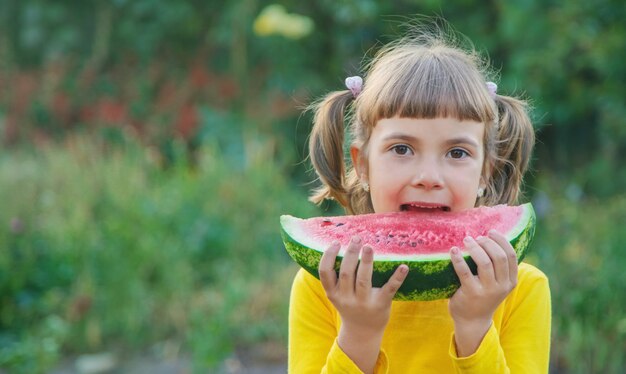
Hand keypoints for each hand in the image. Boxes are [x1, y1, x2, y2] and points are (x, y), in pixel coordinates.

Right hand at [319, 236, 407, 372]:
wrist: (362, 331)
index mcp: (333, 293)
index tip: (336, 243)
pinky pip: (389, 289)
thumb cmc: (350, 304)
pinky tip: (403, 266)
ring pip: (364, 280)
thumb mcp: (337, 294)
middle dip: (351, 254)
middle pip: (346, 273)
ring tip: (368, 246)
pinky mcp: (381, 304)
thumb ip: (336, 277)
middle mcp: (346, 298)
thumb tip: (342, 244)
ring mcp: (364, 303)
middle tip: (356, 238)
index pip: (325, 273)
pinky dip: (397, 277)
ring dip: (367, 261)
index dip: (328, 256)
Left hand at [448, 230, 517, 355]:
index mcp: (511, 281)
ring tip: (467, 240)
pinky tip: (453, 250)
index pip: (511, 255)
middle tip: (477, 237)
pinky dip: (458, 258)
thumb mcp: (497, 283)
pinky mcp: (471, 293)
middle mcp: (502, 286)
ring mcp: (487, 290)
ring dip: (475, 247)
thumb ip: (498, 267)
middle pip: (499, 256)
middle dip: (488, 242)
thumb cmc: (483, 296)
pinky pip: (464, 271)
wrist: (472, 320)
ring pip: (485, 262)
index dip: (501, 240)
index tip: (491, 231)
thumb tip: (489, 238)